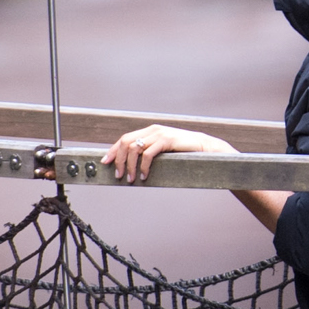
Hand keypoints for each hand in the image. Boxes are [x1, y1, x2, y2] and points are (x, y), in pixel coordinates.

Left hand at [102, 124, 236, 184]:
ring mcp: (159, 134)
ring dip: (130, 166)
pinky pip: (148, 154)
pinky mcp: (167, 140)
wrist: (204, 147)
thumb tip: (132, 165)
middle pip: (125, 142)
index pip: (124, 139)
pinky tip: (144, 176)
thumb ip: (149, 152)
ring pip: (134, 148)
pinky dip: (143, 166)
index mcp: (149, 131)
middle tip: (119, 175)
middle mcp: (152, 130)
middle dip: (119, 160)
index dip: (113, 151)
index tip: (105, 163)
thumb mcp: (163, 150)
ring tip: (131, 179)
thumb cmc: (183, 152)